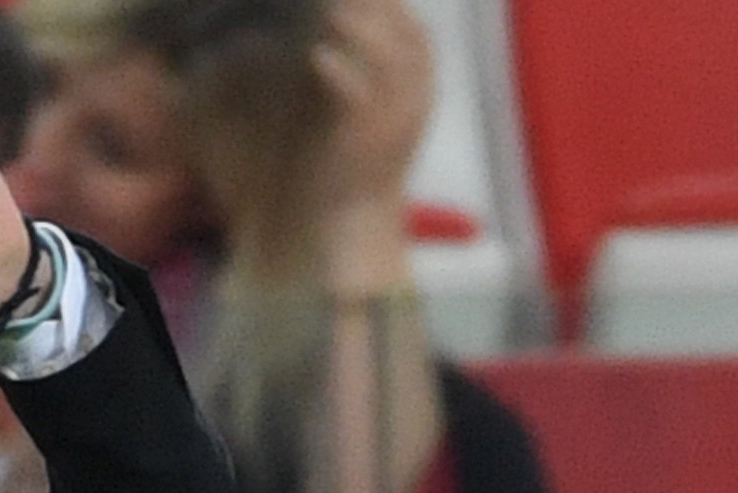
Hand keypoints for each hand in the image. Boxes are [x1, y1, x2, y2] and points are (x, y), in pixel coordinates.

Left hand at [314, 0, 432, 215]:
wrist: (351, 226)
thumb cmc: (352, 166)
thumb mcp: (369, 115)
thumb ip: (369, 77)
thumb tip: (342, 40)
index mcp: (419, 94)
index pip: (418, 35)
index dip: (397, 7)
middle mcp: (415, 103)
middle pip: (409, 38)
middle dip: (382, 7)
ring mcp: (396, 122)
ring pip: (391, 63)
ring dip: (362, 32)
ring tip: (331, 10)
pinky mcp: (368, 143)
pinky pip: (359, 101)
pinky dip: (341, 75)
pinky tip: (318, 57)